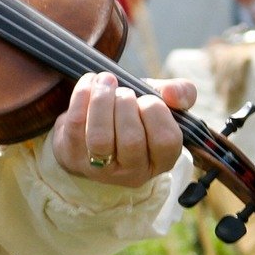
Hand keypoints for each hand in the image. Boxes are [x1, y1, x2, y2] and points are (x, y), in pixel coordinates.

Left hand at [51, 72, 195, 186]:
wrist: (95, 126)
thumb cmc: (135, 115)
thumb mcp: (163, 102)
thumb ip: (182, 92)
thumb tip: (171, 94)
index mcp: (162, 161)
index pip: (166, 141)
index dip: (156, 113)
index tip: (147, 99)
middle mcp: (133, 173)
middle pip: (131, 139)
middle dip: (126, 104)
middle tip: (123, 91)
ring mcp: (100, 170)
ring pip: (100, 138)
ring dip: (102, 101)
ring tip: (106, 82)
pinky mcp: (73, 158)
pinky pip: (76, 126)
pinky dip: (81, 96)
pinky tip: (89, 83)